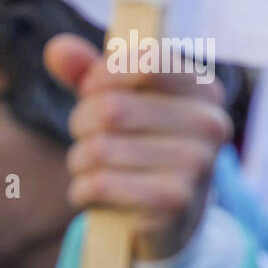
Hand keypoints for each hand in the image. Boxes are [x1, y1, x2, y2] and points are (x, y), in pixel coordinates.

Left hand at [44, 33, 231, 260]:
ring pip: (99, 149)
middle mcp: (210, 124)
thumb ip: (88, 73)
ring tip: (94, 169)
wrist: (169, 219)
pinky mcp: (174, 203)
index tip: (93, 91)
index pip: (145, 61)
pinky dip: (82, 191)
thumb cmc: (139, 146)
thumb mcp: (117, 102)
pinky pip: (100, 184)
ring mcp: (197, 165)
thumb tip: (57, 47)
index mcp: (204, 89)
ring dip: (80, 161)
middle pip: (112, 108)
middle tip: (89, 138)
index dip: (103, 76)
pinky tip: (93, 194)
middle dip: (82, 124)